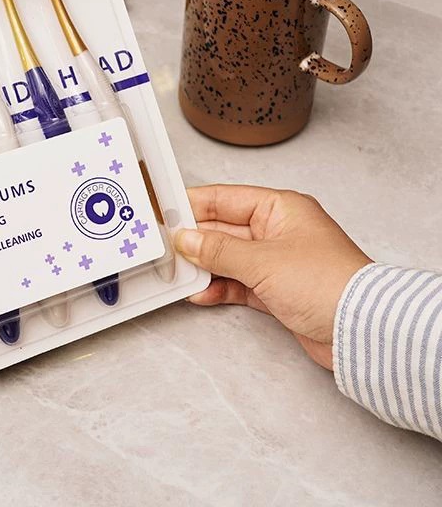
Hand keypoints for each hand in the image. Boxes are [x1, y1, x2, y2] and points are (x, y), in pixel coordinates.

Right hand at [175, 185, 371, 369]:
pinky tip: (201, 293)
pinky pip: (239, 283)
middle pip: (224, 229)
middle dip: (195, 240)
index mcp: (280, 208)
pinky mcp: (278, 291)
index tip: (167, 213)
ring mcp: (278, 262)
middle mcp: (279, 231)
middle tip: (166, 248)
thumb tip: (187, 239)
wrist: (362, 330)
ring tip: (179, 274)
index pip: (226, 199)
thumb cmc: (327, 283)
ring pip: (229, 258)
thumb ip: (218, 249)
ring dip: (205, 267)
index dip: (194, 205)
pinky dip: (220, 288)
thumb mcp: (261, 260)